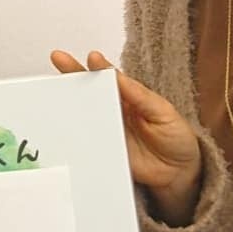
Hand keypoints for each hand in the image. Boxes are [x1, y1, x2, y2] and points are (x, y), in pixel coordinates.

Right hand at [51, 50, 201, 224]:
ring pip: (82, 113)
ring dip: (67, 101)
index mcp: (129, 96)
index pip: (110, 77)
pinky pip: (85, 141)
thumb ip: (141, 97)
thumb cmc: (175, 137)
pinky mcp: (103, 151)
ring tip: (53, 89)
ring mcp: (106, 130)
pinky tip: (63, 126)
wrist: (179, 173)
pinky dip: (73, 134)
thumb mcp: (163, 112)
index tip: (92, 58)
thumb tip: (120, 77)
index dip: (99, 66)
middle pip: (88, 90)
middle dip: (72, 73)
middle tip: (58, 59)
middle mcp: (114, 110)